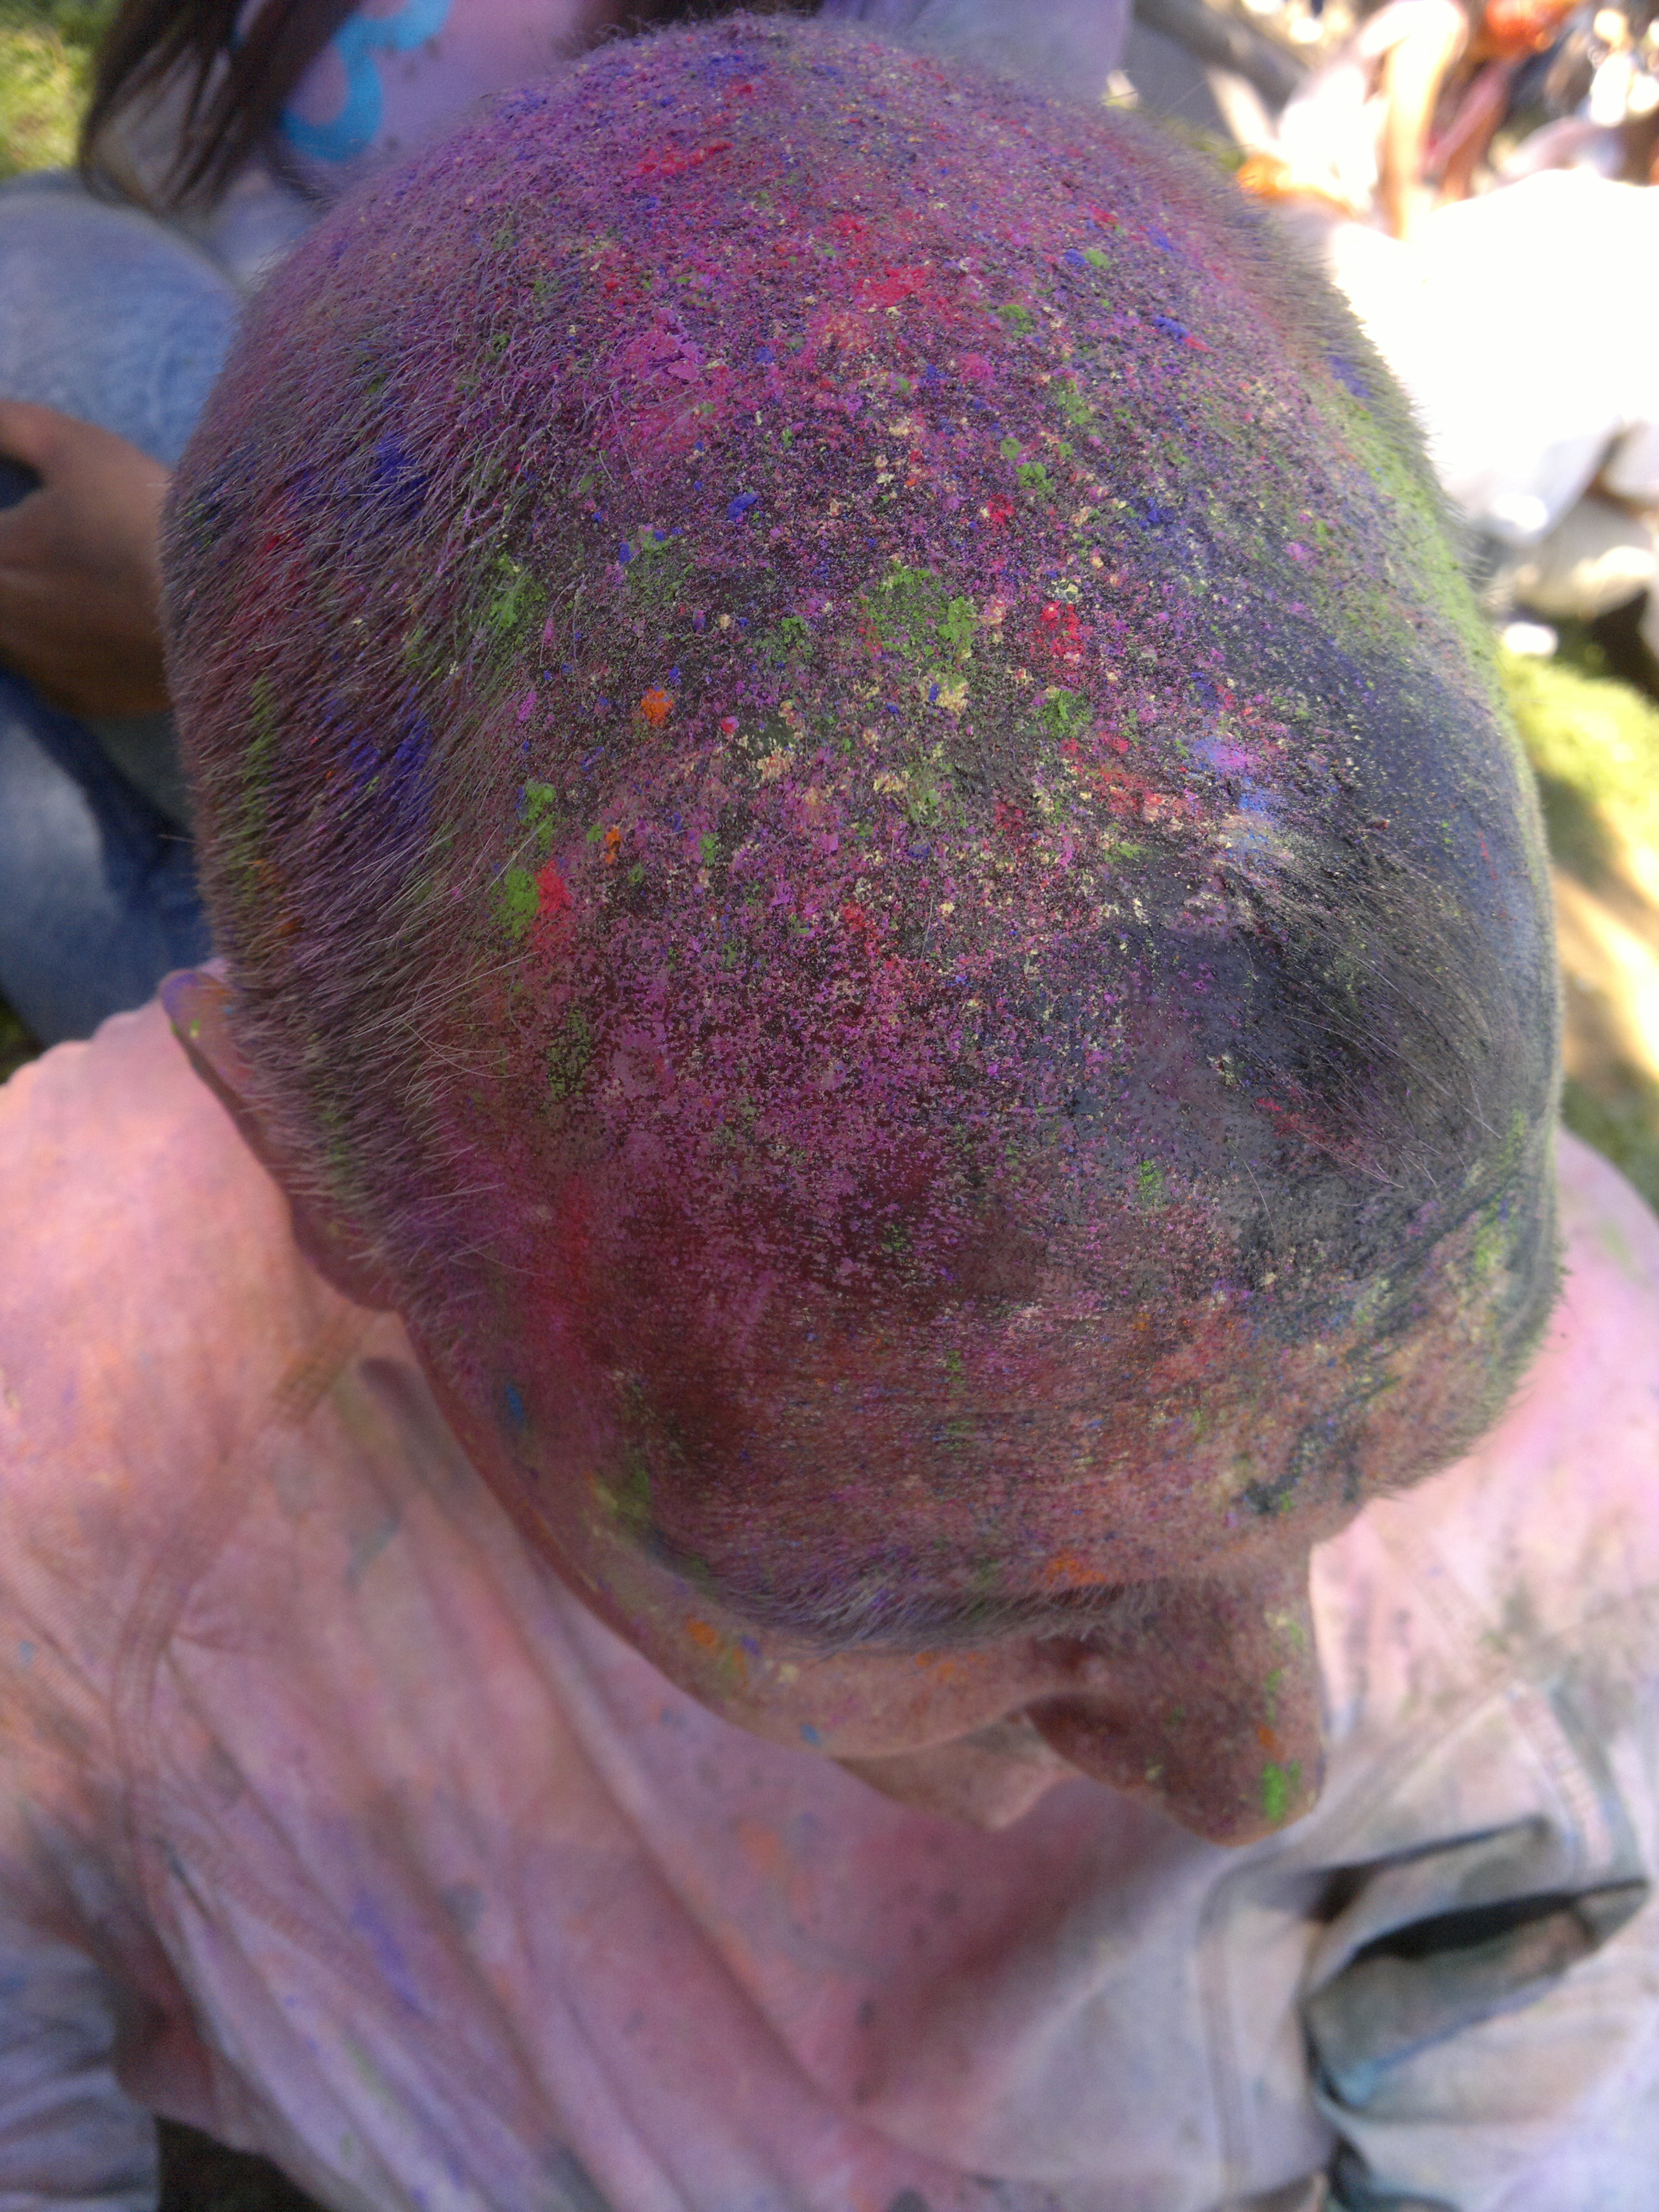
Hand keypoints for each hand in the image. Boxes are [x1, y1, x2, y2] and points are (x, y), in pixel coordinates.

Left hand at [0, 400, 170, 717]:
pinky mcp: (77, 701)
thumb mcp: (72, 447)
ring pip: (13, 637)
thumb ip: (5, 429)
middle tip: (69, 551)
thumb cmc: (142, 516)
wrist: (223, 605)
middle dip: (17, 566)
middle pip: (0, 591)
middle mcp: (2, 625)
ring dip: (34, 610)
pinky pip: (51, 675)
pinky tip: (101, 628)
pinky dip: (66, 652)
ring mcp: (38, 669)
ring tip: (84, 585)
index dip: (15, 530)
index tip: (37, 522)